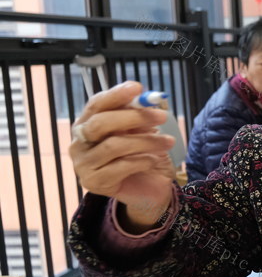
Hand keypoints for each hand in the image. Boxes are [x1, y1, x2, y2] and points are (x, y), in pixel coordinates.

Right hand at [70, 81, 177, 231]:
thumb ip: (138, 114)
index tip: (137, 87)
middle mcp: (79, 143)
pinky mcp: (94, 182)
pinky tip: (155, 160)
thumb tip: (146, 98)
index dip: (115, 95)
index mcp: (87, 124)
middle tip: (161, 117)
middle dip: (134, 117)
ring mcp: (83, 164)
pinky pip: (121, 166)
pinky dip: (143, 160)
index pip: (96, 104)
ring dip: (146, 141)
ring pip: (114, 145)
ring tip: (168, 142)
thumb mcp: (141, 130)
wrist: (147, 189)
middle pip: (101, 123)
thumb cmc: (141, 155)